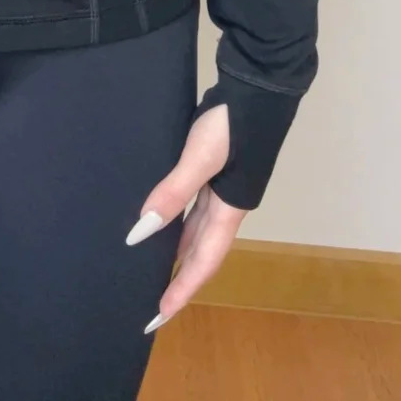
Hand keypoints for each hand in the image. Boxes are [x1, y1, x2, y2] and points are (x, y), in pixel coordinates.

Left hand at [125, 102, 245, 332]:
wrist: (258, 86)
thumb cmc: (232, 123)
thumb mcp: (201, 157)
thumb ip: (174, 192)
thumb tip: (141, 232)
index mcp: (229, 209)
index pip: (204, 261)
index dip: (182, 289)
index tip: (158, 314)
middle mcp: (227, 204)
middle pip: (201, 251)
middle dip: (178, 277)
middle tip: (150, 300)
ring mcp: (222, 186)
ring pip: (197, 229)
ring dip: (178, 250)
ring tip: (151, 267)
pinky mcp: (215, 167)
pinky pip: (194, 207)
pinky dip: (179, 220)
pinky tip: (163, 219)